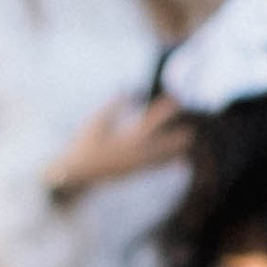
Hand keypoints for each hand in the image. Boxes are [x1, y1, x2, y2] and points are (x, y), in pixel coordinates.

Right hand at [48, 93, 185, 197]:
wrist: (75, 176)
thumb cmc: (83, 147)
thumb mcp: (95, 122)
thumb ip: (113, 105)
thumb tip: (130, 90)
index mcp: (126, 141)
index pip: (151, 121)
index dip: (165, 109)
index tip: (178, 100)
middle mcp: (134, 155)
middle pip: (163, 144)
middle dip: (176, 136)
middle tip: (191, 129)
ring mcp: (134, 166)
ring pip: (161, 158)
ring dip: (175, 149)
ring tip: (188, 141)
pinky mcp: (131, 173)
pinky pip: (154, 168)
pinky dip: (167, 164)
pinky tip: (179, 162)